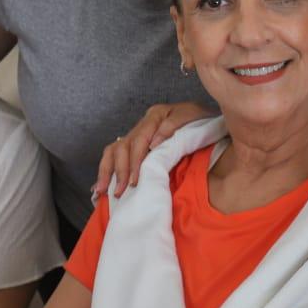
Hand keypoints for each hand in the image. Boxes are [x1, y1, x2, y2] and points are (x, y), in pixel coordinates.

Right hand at [93, 102, 214, 199]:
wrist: (206, 116)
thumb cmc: (199, 117)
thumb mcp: (190, 116)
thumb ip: (172, 127)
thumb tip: (153, 144)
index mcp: (155, 116)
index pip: (138, 141)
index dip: (134, 161)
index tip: (134, 181)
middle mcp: (143, 124)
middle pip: (122, 147)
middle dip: (120, 170)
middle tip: (120, 191)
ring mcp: (138, 133)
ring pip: (114, 150)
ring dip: (108, 170)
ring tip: (103, 190)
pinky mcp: (138, 143)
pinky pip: (116, 154)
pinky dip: (108, 168)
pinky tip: (102, 184)